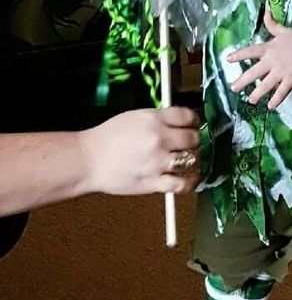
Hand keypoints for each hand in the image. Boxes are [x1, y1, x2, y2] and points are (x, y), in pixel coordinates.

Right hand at [79, 106, 200, 195]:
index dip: (195, 121)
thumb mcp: (133, 117)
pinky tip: (189, 178)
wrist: (88, 160)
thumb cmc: (107, 138)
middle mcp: (159, 138)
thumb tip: (178, 123)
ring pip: (191, 160)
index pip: (188, 116)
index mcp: (153, 119)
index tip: (194, 125)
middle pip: (193, 138)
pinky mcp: (154, 182)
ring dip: (194, 160)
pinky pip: (182, 184)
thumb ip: (158, 119)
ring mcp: (158, 162)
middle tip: (190, 144)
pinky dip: (190, 181)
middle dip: (194, 141)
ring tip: (190, 161)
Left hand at [227, 10, 291, 109]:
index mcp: (269, 48)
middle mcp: (272, 61)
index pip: (251, 51)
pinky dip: (276, 100)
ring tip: (250, 100)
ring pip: (265, 85)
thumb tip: (266, 11)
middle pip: (254, 72)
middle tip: (233, 88)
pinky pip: (281, 92)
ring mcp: (281, 72)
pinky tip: (271, 107)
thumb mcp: (285, 30)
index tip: (228, 59)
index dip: (239, 55)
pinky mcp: (291, 80)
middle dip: (242, 81)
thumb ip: (272, 24)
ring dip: (257, 94)